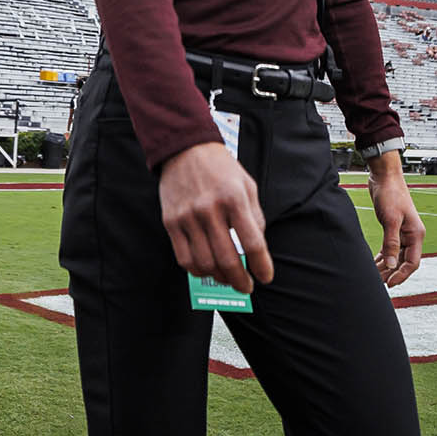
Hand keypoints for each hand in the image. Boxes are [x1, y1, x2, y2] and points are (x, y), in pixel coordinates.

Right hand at [158, 141, 272, 293]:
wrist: (184, 148)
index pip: (252, 242)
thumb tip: (257, 248)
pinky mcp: (171, 223)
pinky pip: (184, 258)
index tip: (265, 277)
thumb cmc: (220, 167)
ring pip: (205, 263)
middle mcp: (210, 209)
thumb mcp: (247, 185)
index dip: (261, 265)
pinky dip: (198, 271)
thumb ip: (255, 216)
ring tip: (228, 278)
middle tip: (247, 286)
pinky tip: (207, 269)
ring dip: (220, 278)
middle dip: (241, 280)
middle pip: (227, 259)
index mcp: (234, 198)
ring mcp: (188, 217)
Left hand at [366, 151, 424, 287]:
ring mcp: (403, 232)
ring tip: (374, 276)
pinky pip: (390, 248)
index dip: (401, 275)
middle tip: (378, 283)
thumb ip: (391, 243)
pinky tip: (374, 263)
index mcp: (416, 234)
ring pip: (396, 256)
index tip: (389, 284)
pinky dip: (383, 257)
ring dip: (386, 266)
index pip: (412, 262)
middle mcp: (411, 235)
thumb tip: (391, 265)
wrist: (385, 176)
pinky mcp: (393, 228)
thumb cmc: (390, 194)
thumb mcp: (390, 220)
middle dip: (392, 273)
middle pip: (404, 262)